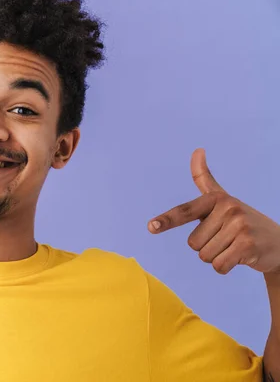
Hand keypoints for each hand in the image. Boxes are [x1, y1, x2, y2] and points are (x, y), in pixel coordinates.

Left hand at [148, 148, 279, 274]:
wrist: (278, 242)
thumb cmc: (241, 221)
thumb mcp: (223, 200)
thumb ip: (204, 179)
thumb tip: (197, 150)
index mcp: (217, 199)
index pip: (185, 211)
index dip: (166, 220)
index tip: (151, 226)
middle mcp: (228, 209)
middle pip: (193, 243)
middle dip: (207, 247)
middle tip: (226, 238)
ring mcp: (239, 226)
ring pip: (205, 256)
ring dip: (217, 257)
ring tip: (234, 246)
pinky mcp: (247, 245)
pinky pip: (218, 266)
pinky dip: (225, 267)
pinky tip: (240, 257)